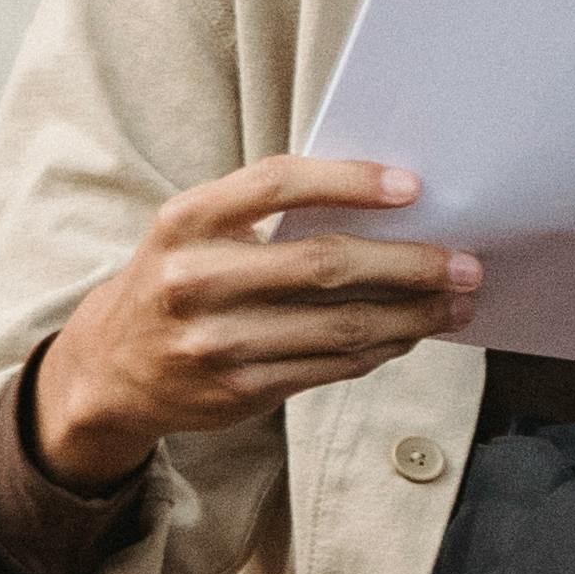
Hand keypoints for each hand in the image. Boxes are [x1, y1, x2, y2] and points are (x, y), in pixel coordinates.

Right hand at [37, 156, 475, 476]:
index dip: (349, 182)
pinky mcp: (238, 392)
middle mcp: (195, 280)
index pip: (278, 185)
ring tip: (455, 304)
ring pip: (339, 328)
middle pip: (325, 265)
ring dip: (411, 317)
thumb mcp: (195, 231)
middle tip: (465, 262)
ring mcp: (216, 343)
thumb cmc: (175, 279)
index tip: (412, 186)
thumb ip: (265, 215)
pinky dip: (380, 351)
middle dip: (409, 265)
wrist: (109, 369)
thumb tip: (383, 207)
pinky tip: (409, 336)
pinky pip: (329, 368)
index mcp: (186, 220)